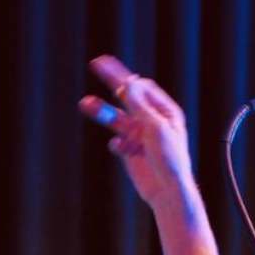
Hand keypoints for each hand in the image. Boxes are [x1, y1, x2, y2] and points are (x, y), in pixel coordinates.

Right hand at [78, 55, 194, 208]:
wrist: (168, 190)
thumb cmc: (170, 159)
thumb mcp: (156, 128)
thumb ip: (141, 105)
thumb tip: (130, 81)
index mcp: (166, 112)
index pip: (143, 87)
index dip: (125, 75)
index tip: (105, 64)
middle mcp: (153, 121)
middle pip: (128, 98)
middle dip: (112, 83)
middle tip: (96, 64)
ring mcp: (140, 136)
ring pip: (116, 119)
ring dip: (101, 112)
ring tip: (85, 104)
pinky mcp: (130, 151)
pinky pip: (116, 142)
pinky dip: (116, 144)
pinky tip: (121, 149)